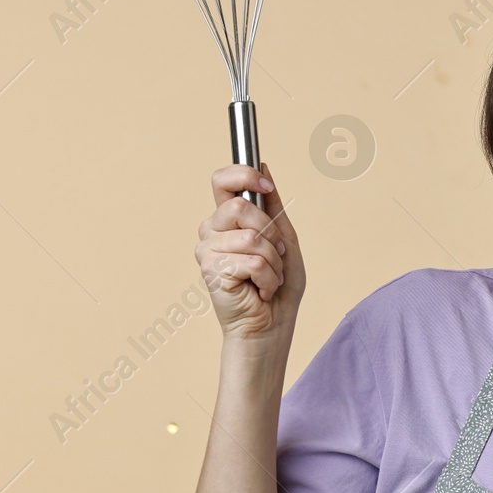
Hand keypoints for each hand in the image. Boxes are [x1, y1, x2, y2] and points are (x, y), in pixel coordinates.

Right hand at [195, 162, 305, 341]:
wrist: (270, 326)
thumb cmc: (277, 286)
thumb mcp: (284, 238)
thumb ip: (273, 205)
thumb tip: (263, 165)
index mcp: (227, 220)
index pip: (222, 181)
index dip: (243, 175)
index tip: (265, 185)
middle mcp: (212, 231)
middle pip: (241, 208)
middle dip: (270, 233)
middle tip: (274, 255)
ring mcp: (207, 250)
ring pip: (251, 237)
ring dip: (273, 261)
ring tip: (269, 277)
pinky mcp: (211, 271)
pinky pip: (252, 261)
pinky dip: (268, 278)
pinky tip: (260, 290)